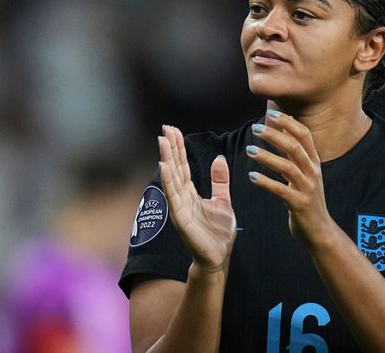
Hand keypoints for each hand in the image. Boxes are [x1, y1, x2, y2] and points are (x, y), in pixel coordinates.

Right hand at [158, 125, 236, 272]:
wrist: (218, 256)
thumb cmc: (218, 232)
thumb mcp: (223, 200)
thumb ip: (219, 181)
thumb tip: (219, 158)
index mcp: (191, 193)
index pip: (183, 165)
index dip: (179, 148)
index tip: (173, 130)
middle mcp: (182, 197)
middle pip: (175, 167)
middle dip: (170, 148)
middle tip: (165, 127)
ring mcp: (179, 207)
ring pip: (172, 178)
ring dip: (166, 158)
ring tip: (162, 140)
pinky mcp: (180, 218)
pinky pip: (173, 196)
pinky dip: (168, 181)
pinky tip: (164, 166)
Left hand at [246, 112, 334, 247]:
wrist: (319, 230)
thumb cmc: (307, 199)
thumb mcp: (305, 173)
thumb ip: (296, 152)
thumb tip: (285, 127)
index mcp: (314, 162)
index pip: (304, 135)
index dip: (288, 122)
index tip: (271, 113)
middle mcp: (313, 172)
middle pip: (295, 147)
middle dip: (275, 135)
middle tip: (256, 129)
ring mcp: (307, 188)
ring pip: (288, 167)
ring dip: (267, 157)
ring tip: (249, 150)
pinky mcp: (299, 204)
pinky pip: (281, 191)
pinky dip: (266, 182)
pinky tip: (252, 177)